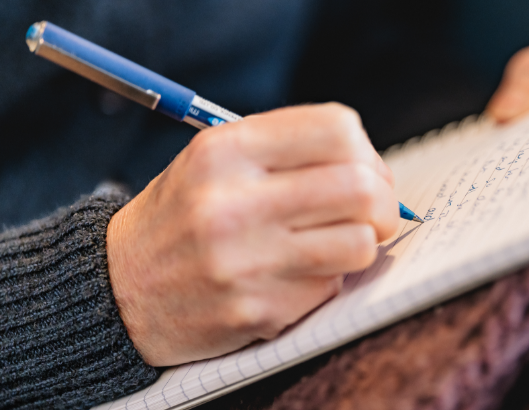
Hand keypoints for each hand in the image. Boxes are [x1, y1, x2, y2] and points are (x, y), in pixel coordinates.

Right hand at [106, 103, 399, 365]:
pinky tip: (291, 278)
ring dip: (359, 246)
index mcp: (225, 151)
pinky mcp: (257, 311)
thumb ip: (289, 151)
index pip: (337, 129)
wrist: (118, 290)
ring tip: (332, 245)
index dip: (367, 152)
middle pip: (360, 187)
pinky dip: (325, 281)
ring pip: (360, 244)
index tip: (366, 172)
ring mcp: (245, 262)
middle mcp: (233, 203)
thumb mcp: (215, 161)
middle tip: (376, 214)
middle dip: (384, 202)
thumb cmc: (182, 218)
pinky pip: (331, 288)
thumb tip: (374, 170)